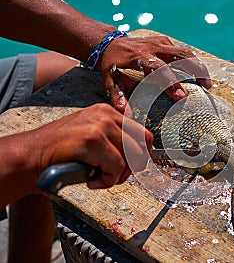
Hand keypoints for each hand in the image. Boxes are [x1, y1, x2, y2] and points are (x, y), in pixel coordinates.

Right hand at [34, 104, 152, 188]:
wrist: (30, 157)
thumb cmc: (60, 153)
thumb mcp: (91, 138)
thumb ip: (113, 141)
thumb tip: (139, 156)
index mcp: (107, 112)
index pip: (142, 134)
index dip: (141, 156)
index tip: (130, 168)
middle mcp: (106, 114)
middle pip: (142, 145)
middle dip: (133, 167)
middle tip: (114, 177)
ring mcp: (99, 125)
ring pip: (130, 158)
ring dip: (117, 176)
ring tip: (99, 179)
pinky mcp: (92, 139)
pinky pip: (116, 167)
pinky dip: (107, 181)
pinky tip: (90, 181)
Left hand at [97, 35, 210, 112]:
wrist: (109, 43)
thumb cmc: (112, 66)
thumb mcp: (110, 81)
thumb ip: (118, 98)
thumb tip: (126, 116)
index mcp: (139, 58)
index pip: (158, 69)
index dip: (171, 83)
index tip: (181, 97)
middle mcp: (152, 48)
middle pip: (179, 56)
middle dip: (195, 71)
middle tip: (206, 87)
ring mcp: (160, 43)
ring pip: (185, 53)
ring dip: (198, 67)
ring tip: (207, 84)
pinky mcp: (165, 42)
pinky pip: (182, 52)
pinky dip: (193, 63)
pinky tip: (199, 76)